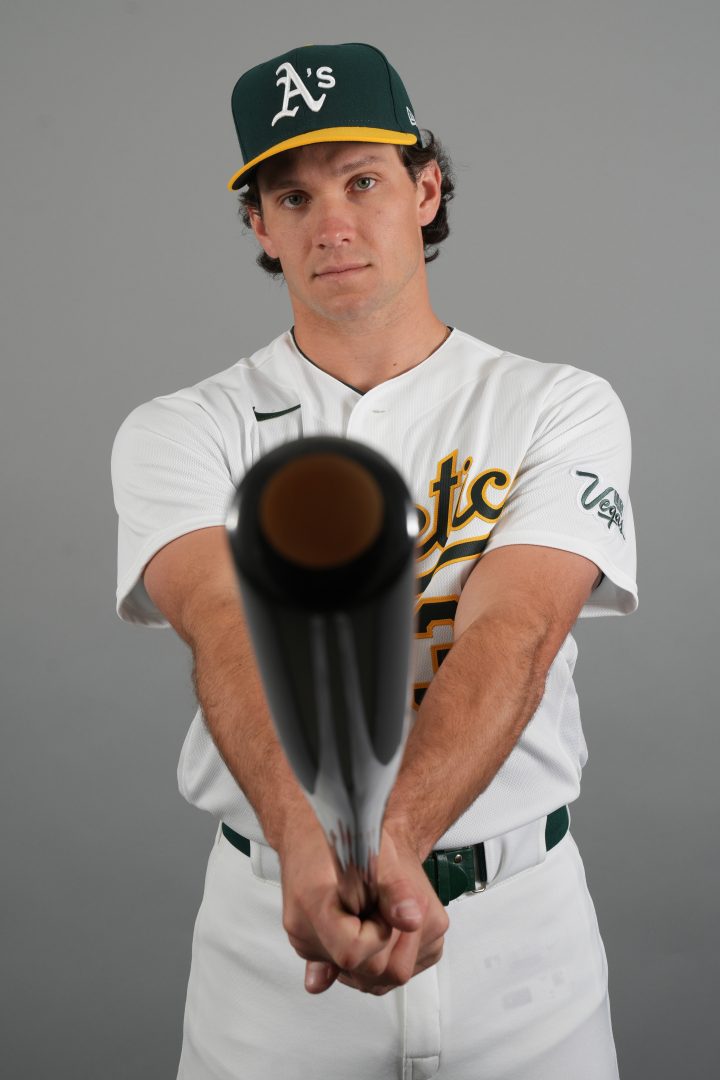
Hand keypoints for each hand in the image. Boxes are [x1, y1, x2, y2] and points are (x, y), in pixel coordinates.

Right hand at [277, 815, 448, 995]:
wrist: (311, 832)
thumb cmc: (341, 834)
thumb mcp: (376, 852)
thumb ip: (396, 889)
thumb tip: (412, 921)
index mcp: (312, 903)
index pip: (353, 951)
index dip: (379, 933)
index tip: (382, 909)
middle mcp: (302, 932)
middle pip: (363, 970)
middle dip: (384, 942)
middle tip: (380, 908)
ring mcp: (305, 946)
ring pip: (360, 976)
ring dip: (377, 950)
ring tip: (370, 912)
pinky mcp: (311, 954)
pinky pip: (349, 972)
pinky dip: (366, 953)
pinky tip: (363, 924)